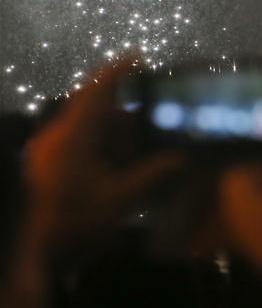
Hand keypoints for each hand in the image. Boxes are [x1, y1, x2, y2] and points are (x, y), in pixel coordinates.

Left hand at [24, 60, 182, 245]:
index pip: (96, 91)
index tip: (140, 57)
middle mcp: (59, 136)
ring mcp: (51, 150)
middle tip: (155, 112)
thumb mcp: (120, 199)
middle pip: (93, 108)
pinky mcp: (50, 164)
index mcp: (73, 137)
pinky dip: (104, 144)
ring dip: (115, 130)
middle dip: (125, 108)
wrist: (36, 250)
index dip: (118, 71)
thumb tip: (180, 158)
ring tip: (144, 140)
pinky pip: (80, 142)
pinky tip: (122, 160)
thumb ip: (151, 174)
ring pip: (87, 127)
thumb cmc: (75, 222)